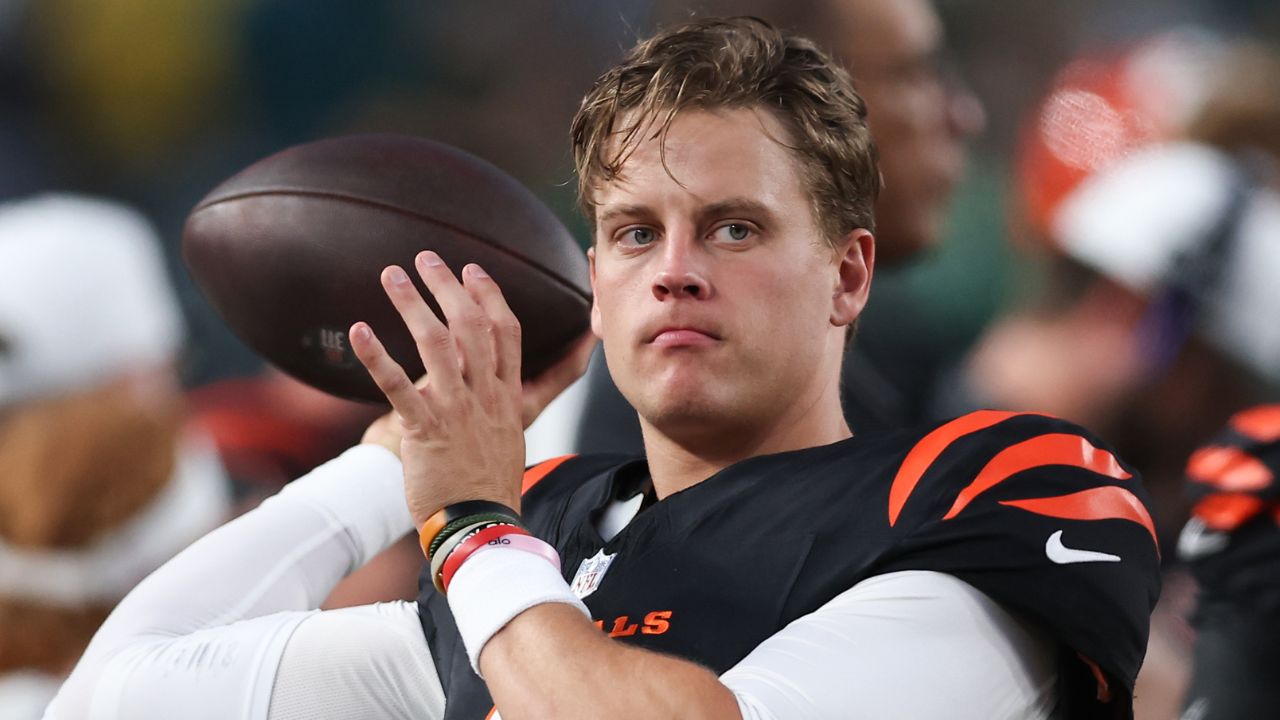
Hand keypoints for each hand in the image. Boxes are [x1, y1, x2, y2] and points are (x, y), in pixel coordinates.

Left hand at [351, 251, 550, 526]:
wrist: (480, 524)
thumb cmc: (491, 482)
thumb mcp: (520, 432)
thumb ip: (533, 394)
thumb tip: (550, 369)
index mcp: (507, 395)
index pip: (506, 333)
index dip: (489, 297)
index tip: (473, 271)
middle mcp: (485, 395)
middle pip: (471, 326)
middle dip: (448, 287)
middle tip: (426, 258)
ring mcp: (456, 411)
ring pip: (436, 345)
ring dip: (412, 305)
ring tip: (392, 276)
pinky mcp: (425, 430)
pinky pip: (398, 388)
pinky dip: (377, 357)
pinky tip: (359, 331)